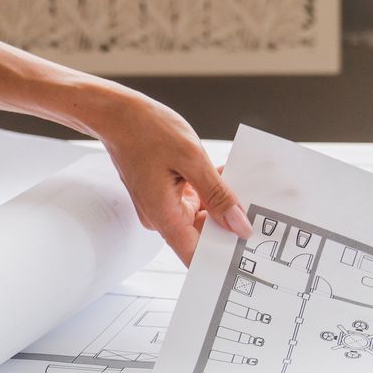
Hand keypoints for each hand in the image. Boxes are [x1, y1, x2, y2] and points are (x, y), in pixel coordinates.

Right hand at [80, 86, 249, 264]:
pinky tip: (221, 173)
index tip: (248, 253)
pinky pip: (191, 200)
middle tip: (256, 205)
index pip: (195, 256)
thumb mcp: (191, 159)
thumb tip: (239, 225)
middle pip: (202, 234)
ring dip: (220, 201)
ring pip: (200, 215)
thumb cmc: (146, 130)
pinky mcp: (162, 194)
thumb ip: (218, 195)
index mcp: (164, 215)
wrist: (116, 114)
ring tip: (239, 180)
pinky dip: (208, 190)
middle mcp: (160, 217)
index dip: (222, 258)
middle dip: (229, 221)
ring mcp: (160, 206)